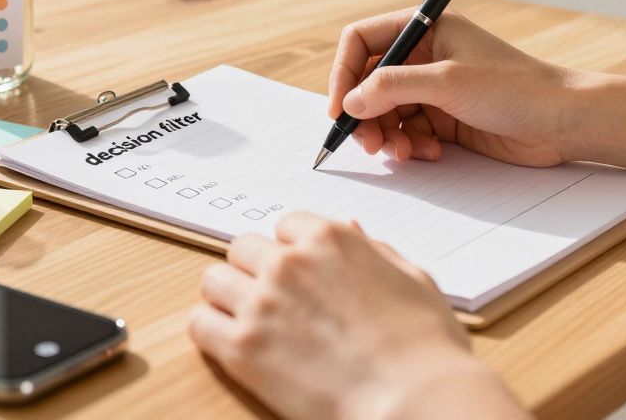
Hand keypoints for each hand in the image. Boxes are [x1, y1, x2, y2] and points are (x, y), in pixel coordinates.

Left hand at [189, 213, 525, 419]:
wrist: (417, 400)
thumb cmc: (426, 347)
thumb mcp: (410, 278)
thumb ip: (372, 249)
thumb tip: (350, 228)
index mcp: (330, 239)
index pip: (285, 225)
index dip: (291, 251)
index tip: (298, 274)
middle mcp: (289, 263)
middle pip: (243, 248)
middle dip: (255, 270)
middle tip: (273, 300)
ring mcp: (262, 303)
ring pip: (214, 280)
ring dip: (229, 297)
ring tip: (251, 322)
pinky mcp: (242, 347)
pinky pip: (199, 323)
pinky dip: (210, 331)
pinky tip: (232, 344)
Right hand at [328, 10, 576, 166]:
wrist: (563, 122)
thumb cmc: (516, 88)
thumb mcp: (448, 82)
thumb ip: (393, 87)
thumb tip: (350, 101)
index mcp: (425, 28)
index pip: (362, 41)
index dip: (344, 73)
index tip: (340, 108)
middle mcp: (424, 56)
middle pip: (368, 82)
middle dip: (364, 113)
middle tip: (368, 143)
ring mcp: (433, 88)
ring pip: (384, 111)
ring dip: (386, 134)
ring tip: (402, 152)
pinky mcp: (444, 118)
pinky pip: (406, 131)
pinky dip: (408, 145)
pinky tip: (428, 153)